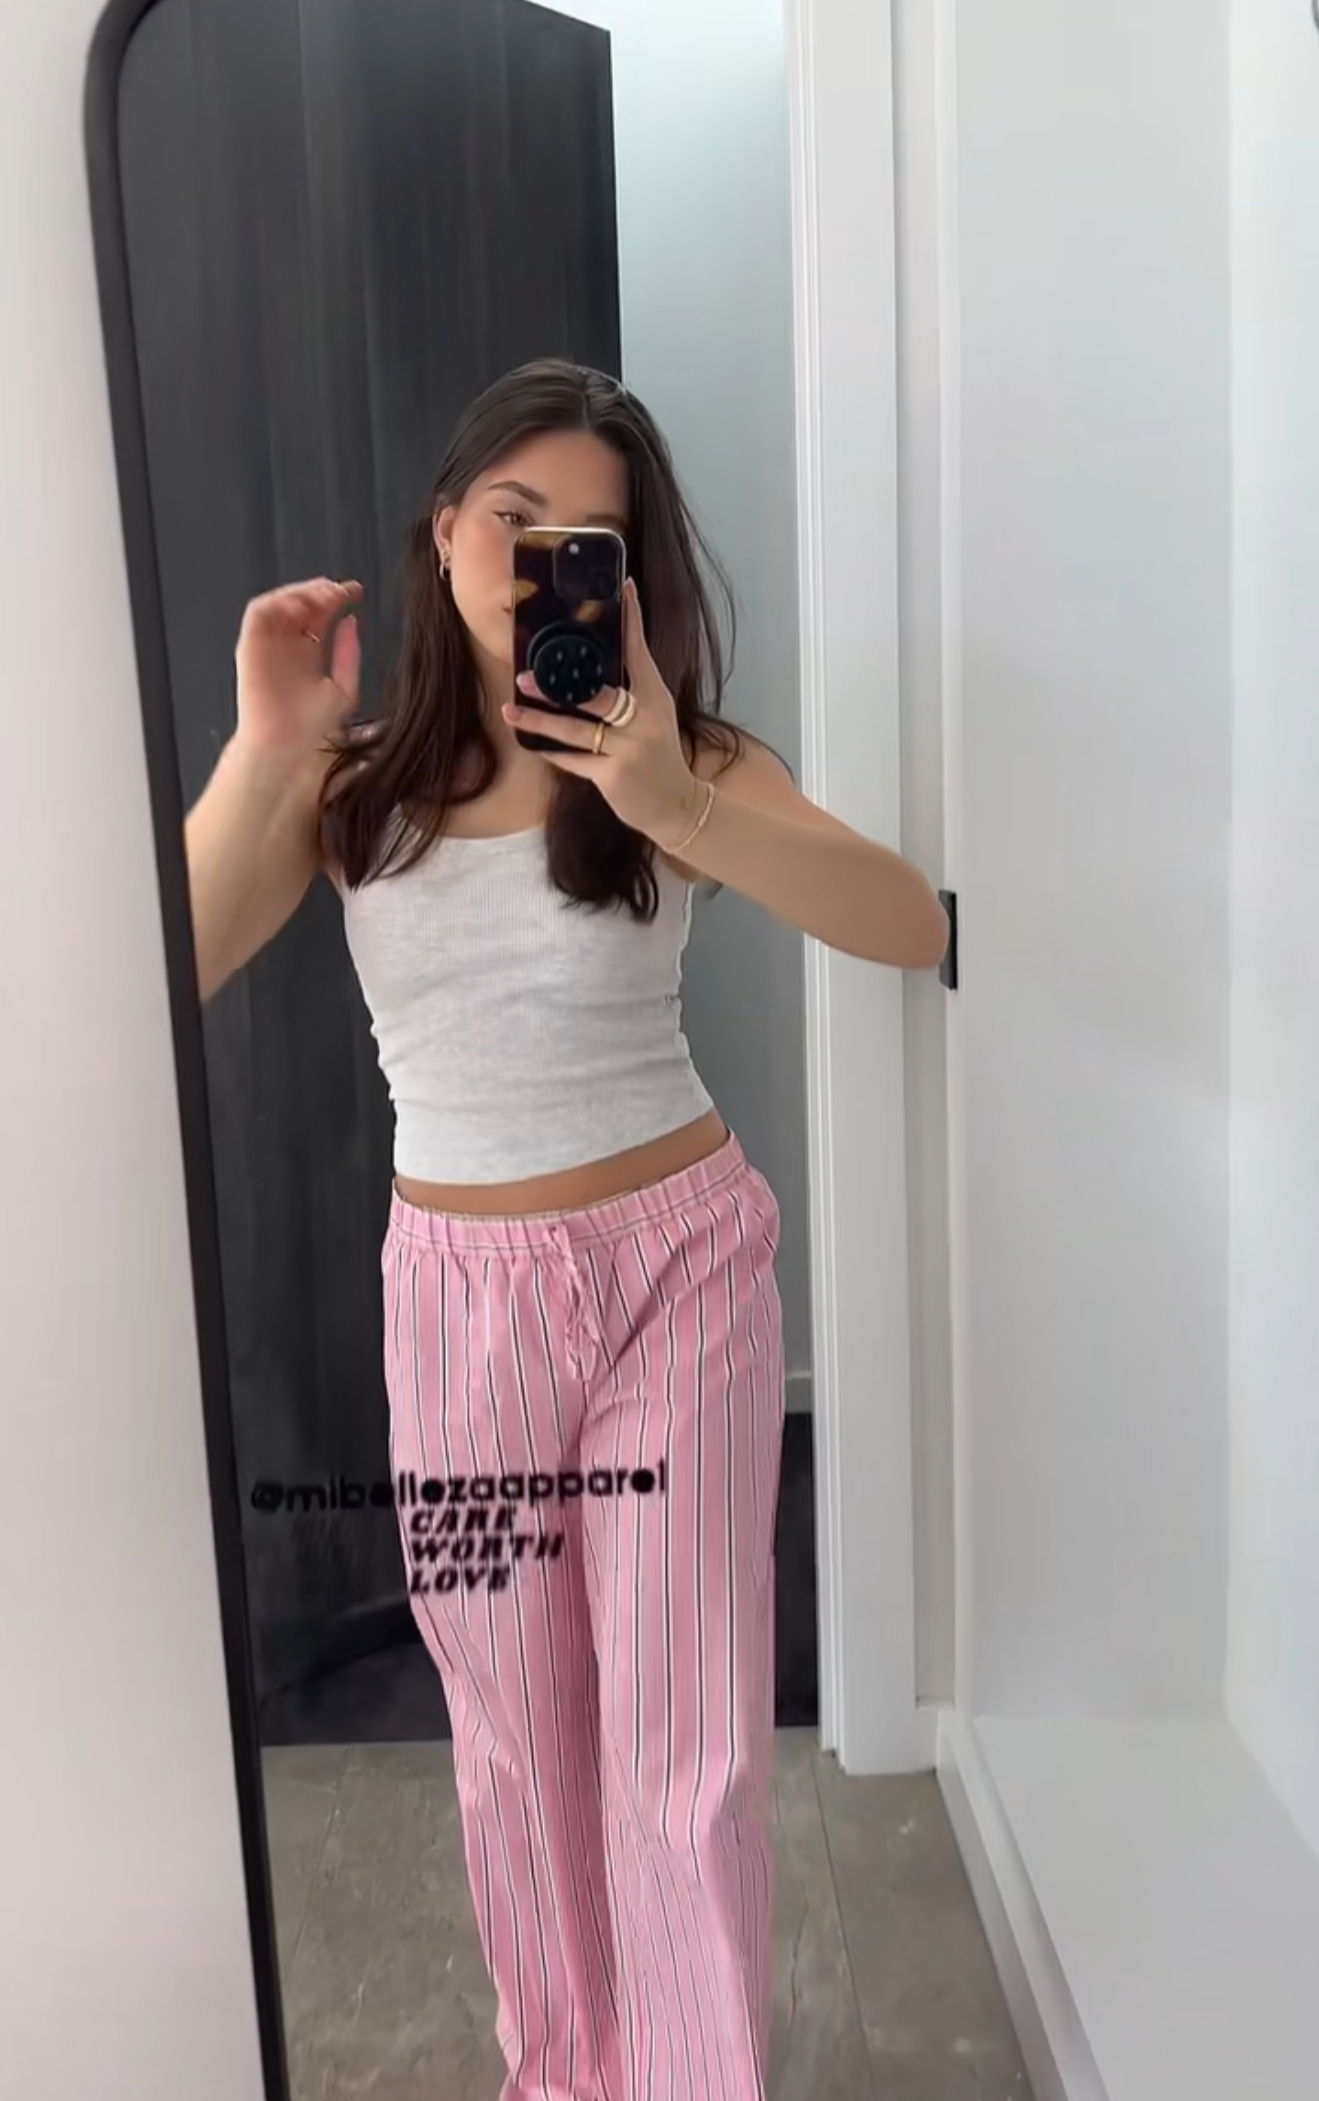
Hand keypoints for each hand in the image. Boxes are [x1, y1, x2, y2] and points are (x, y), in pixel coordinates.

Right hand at [234, 577, 363, 762]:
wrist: (287, 748)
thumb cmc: (312, 731)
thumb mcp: (344, 688)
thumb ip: (348, 653)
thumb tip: (351, 621)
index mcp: (307, 656)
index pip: (319, 616)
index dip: (336, 600)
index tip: (355, 591)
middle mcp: (286, 647)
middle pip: (301, 606)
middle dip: (321, 592)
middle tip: (341, 589)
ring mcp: (267, 645)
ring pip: (280, 604)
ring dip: (301, 592)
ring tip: (324, 592)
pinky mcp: (250, 646)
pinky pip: (259, 613)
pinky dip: (278, 600)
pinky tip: (300, 601)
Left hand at [503, 578, 703, 847]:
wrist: (677, 805)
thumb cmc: (658, 756)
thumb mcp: (655, 717)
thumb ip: (631, 691)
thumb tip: (591, 664)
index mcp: (655, 698)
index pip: (640, 653)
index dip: (631, 620)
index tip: (623, 588)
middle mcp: (644, 719)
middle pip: (598, 694)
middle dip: (558, 687)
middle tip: (525, 674)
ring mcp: (629, 749)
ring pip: (576, 730)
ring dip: (539, 720)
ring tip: (512, 710)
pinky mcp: (614, 776)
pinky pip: (574, 761)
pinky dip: (553, 753)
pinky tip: (533, 744)